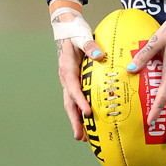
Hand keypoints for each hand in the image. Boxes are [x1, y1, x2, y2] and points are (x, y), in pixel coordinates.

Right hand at [50, 2, 104, 140]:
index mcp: (67, 68)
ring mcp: (68, 80)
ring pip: (71, 103)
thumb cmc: (75, 31)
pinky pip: (75, 98)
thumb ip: (90, 45)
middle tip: (80, 137)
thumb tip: (99, 56)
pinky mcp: (73, 80)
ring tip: (83, 137)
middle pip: (69, 102)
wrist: (65, 27)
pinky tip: (88, 120)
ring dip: (76, 119)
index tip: (88, 113)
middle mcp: (66, 77)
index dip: (80, 101)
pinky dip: (80, 110)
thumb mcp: (82, 35)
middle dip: (74, 120)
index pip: (73, 88)